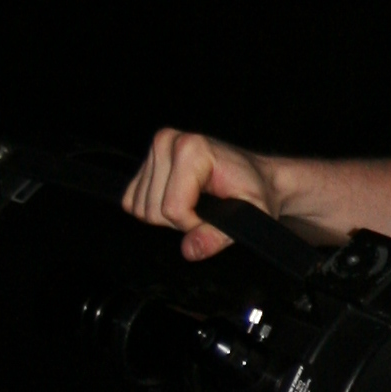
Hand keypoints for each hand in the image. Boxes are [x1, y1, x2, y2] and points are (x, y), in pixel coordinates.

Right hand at [123, 127, 274, 261]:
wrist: (257, 175)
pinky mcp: (145, 162)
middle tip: (207, 212)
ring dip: (168, 217)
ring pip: (141, 208)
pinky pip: (133, 202)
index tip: (216, 218)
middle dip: (180, 222)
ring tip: (196, 205)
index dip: (193, 225)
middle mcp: (169, 142)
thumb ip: (219, 236)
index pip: (172, 209)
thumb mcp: (251, 215)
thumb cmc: (255, 191)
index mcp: (193, 149)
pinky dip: (155, 210)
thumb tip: (191, 248)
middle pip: (153, 211)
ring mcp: (155, 149)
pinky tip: (181, 201)